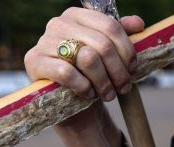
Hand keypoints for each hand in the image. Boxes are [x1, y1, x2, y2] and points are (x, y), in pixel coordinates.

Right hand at [24, 7, 143, 101]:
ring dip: (104, 82)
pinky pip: (68, 74)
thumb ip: (122, 35)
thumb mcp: (109, 55)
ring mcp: (44, 42)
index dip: (127, 50)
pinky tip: (88, 94)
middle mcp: (58, 24)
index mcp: (77, 16)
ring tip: (108, 94)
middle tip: (124, 87)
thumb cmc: (92, 75)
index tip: (132, 68)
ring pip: (88, 58)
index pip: (110, 26)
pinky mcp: (34, 62)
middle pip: (102, 45)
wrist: (69, 102)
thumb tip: (138, 23)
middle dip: (119, 71)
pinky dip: (84, 87)